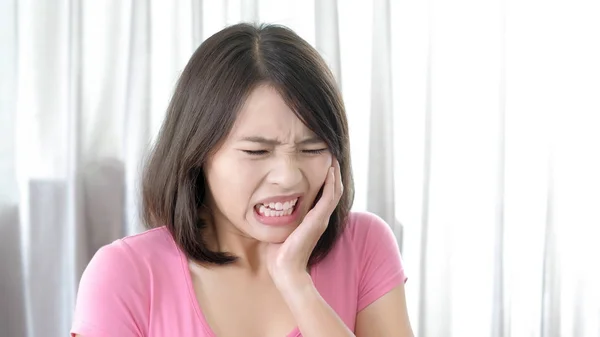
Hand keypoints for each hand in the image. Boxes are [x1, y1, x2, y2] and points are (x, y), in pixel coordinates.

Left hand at [266, 159, 342, 288]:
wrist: (284, 269)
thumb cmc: (278, 253)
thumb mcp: (279, 228)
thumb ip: (276, 216)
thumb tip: (263, 205)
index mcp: (313, 219)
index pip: (324, 194)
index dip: (325, 179)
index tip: (321, 163)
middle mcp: (320, 217)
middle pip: (333, 190)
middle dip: (333, 173)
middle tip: (331, 155)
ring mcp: (321, 218)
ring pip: (335, 191)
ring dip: (335, 174)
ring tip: (333, 158)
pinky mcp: (318, 220)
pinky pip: (330, 197)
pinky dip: (332, 182)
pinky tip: (330, 169)